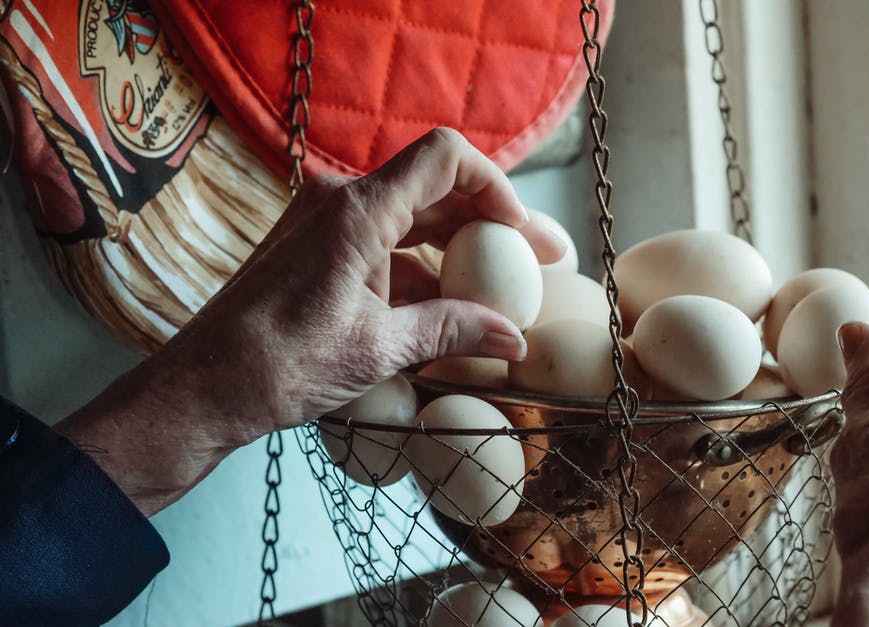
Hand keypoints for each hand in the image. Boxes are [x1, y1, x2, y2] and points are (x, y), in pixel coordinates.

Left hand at [55, 128, 564, 513]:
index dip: (496, 186)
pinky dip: (420, 270)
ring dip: (458, 252)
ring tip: (502, 294)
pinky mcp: (316, 248)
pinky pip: (384, 243)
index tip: (520, 232)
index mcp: (358, 212)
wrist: (204, 389)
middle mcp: (340, 202)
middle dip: (492, 224)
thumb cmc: (281, 365)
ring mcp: (324, 222)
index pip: (446, 158)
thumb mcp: (381, 349)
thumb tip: (515, 338)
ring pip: (412, 219)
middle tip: (540, 261)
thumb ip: (454, 331)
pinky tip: (450, 310)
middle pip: (436, 189)